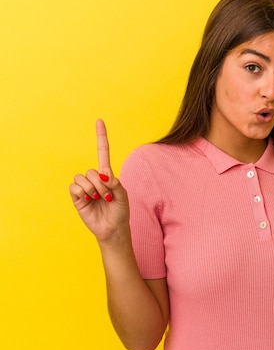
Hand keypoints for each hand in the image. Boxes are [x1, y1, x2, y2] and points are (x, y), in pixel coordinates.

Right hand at [69, 119, 129, 242]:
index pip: (102, 152)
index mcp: (107, 175)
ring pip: (83, 178)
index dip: (101, 137)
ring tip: (98, 201)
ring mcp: (84, 187)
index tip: (99, 121)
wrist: (112, 229)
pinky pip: (74, 187)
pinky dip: (82, 194)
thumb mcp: (123, 196)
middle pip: (92, 170)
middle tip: (106, 197)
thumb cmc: (120, 212)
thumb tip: (104, 175)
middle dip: (101, 185)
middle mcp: (94, 178)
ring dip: (93, 190)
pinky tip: (88, 201)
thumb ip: (116, 184)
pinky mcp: (76, 197)